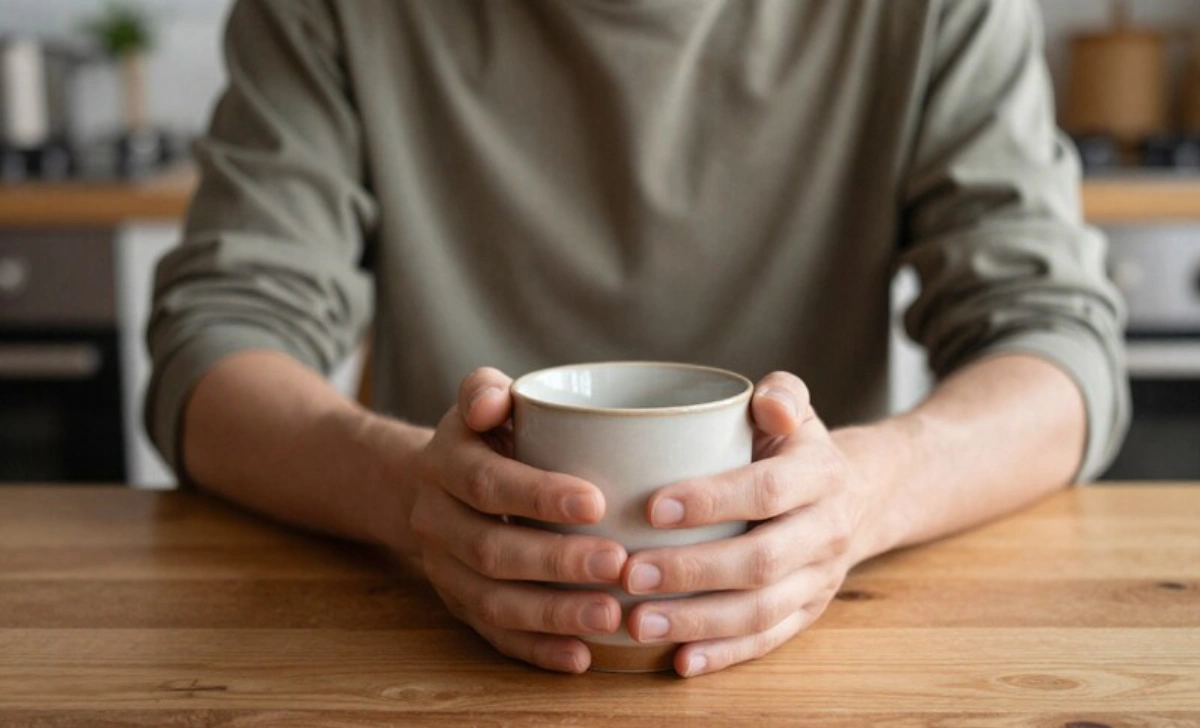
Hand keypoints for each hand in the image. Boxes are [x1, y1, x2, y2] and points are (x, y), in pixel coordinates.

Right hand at [408, 367, 628, 673]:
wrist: (430, 486)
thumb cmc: (483, 436)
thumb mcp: (479, 401)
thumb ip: (485, 390)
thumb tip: (493, 399)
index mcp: (445, 465)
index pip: (487, 482)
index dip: (537, 495)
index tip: (596, 502)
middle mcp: (436, 521)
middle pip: (491, 550)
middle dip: (556, 562)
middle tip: (618, 563)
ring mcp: (445, 570)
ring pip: (492, 602)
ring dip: (552, 614)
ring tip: (611, 616)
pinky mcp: (460, 606)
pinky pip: (494, 636)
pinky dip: (537, 650)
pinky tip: (582, 657)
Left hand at [622, 371, 870, 676]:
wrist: (858, 494)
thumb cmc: (795, 446)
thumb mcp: (796, 407)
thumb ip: (782, 393)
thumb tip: (769, 404)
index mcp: (820, 474)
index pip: (767, 490)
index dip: (712, 501)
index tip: (653, 508)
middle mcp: (826, 530)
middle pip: (761, 560)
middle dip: (692, 571)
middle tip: (629, 573)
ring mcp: (819, 579)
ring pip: (761, 611)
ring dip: (698, 621)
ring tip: (639, 622)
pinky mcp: (807, 613)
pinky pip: (767, 641)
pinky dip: (723, 655)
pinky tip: (679, 661)